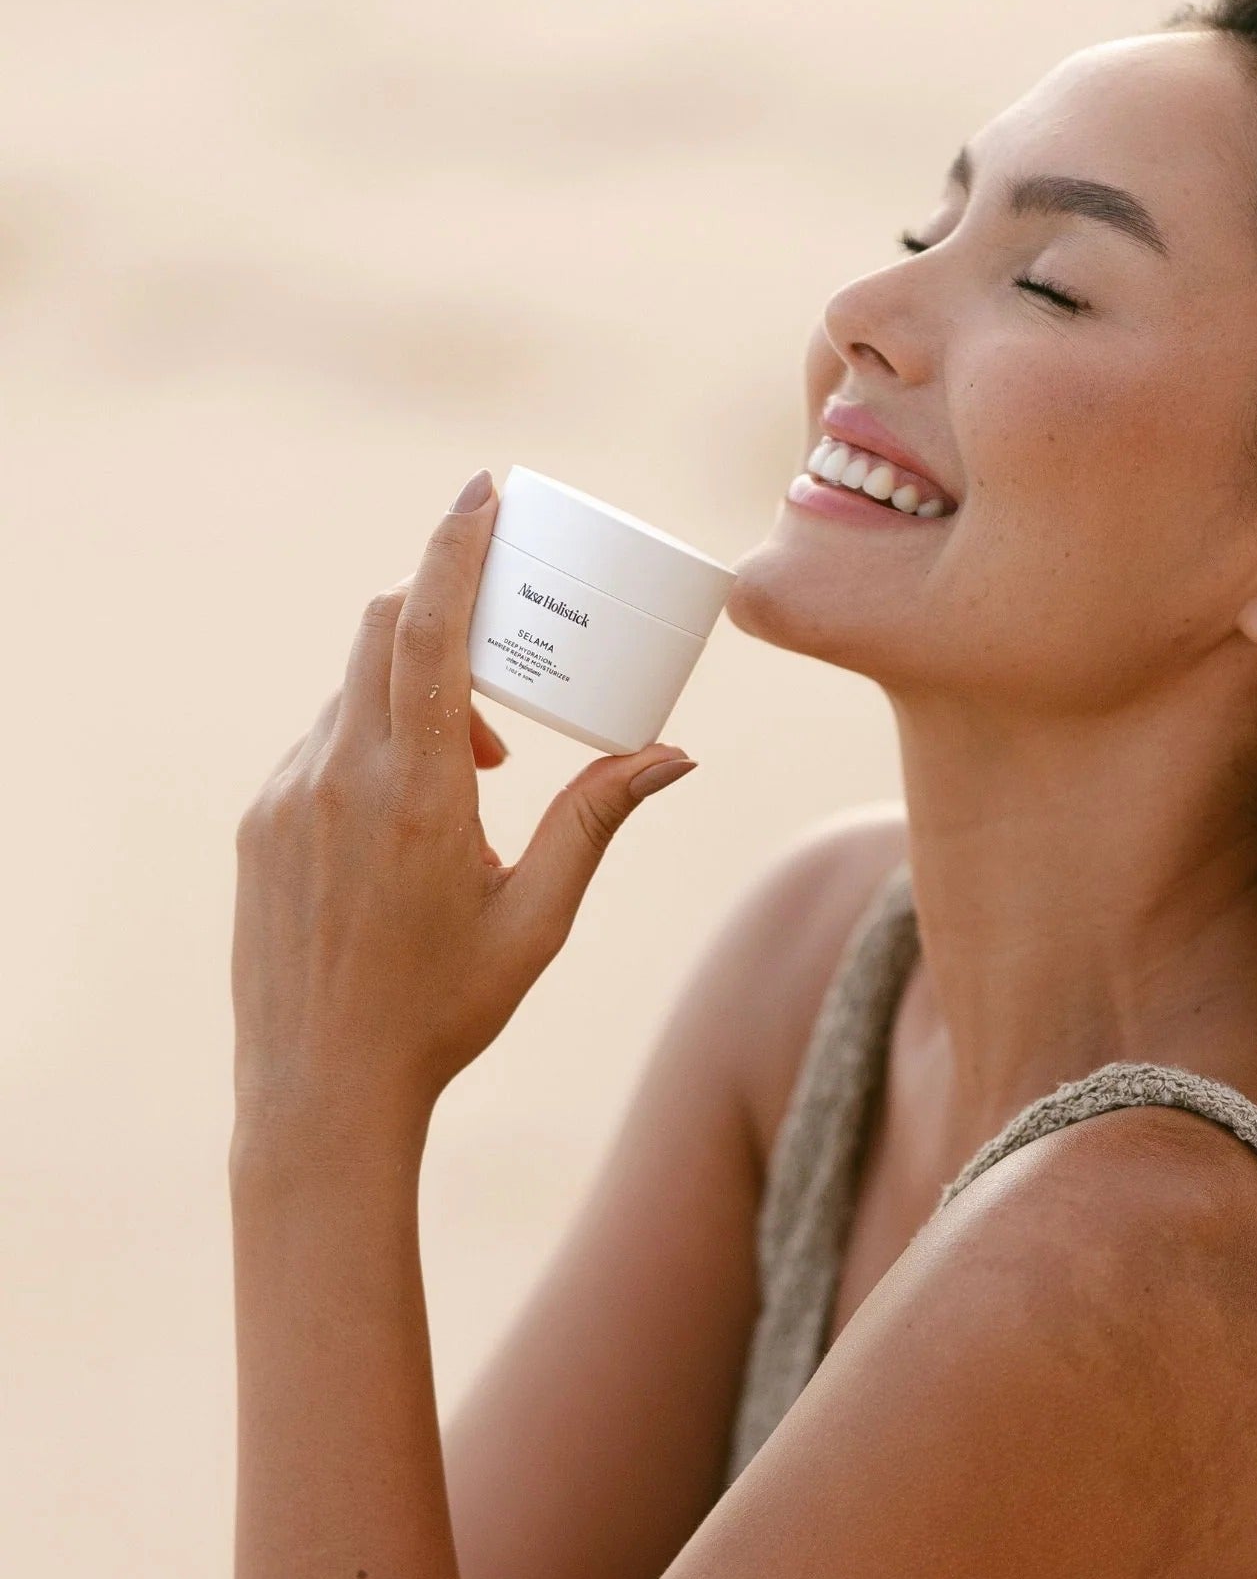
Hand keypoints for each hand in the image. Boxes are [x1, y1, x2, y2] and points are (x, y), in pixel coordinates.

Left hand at [230, 468, 698, 1167]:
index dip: (457, 543)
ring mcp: (285, 795)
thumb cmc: (444, 1009)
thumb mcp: (538, 915)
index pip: (430, 628)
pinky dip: (373, 741)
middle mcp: (337, 775)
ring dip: (419, 694)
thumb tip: (676, 753)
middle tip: (511, 659)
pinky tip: (411, 818)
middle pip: (385, 629)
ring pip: (353, 688)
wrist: (320, 1092)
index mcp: (416, 791)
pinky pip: (320, 741)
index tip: (484, 486)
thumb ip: (598, 819)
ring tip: (479, 772)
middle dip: (449, 610)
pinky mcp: (259, 821)